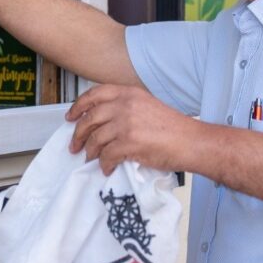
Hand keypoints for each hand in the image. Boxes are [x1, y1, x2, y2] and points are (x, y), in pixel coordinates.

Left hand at [66, 84, 196, 174]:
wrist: (192, 142)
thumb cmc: (174, 128)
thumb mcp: (147, 106)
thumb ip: (126, 108)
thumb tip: (103, 122)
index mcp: (129, 93)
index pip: (95, 94)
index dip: (78, 106)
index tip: (70, 117)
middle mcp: (125, 105)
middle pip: (89, 118)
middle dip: (78, 134)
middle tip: (75, 145)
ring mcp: (126, 124)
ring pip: (95, 139)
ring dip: (90, 151)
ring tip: (91, 158)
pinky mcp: (129, 143)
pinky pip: (106, 156)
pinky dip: (104, 164)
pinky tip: (107, 168)